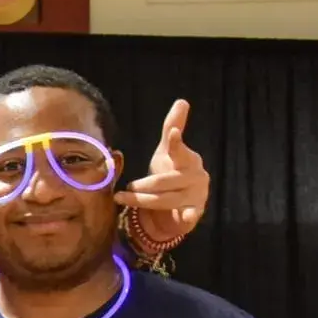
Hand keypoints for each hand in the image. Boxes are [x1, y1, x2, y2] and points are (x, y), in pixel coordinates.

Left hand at [115, 99, 206, 244]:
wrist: (179, 205)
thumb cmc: (171, 174)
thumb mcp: (167, 152)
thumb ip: (172, 129)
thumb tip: (182, 101)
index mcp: (188, 159)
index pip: (179, 150)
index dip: (176, 143)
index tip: (172, 133)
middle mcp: (195, 176)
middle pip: (166, 180)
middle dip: (144, 184)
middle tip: (128, 186)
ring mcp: (196, 195)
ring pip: (166, 199)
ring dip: (142, 200)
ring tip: (121, 197)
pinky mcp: (194, 212)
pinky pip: (190, 215)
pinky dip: (188, 216)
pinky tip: (185, 217)